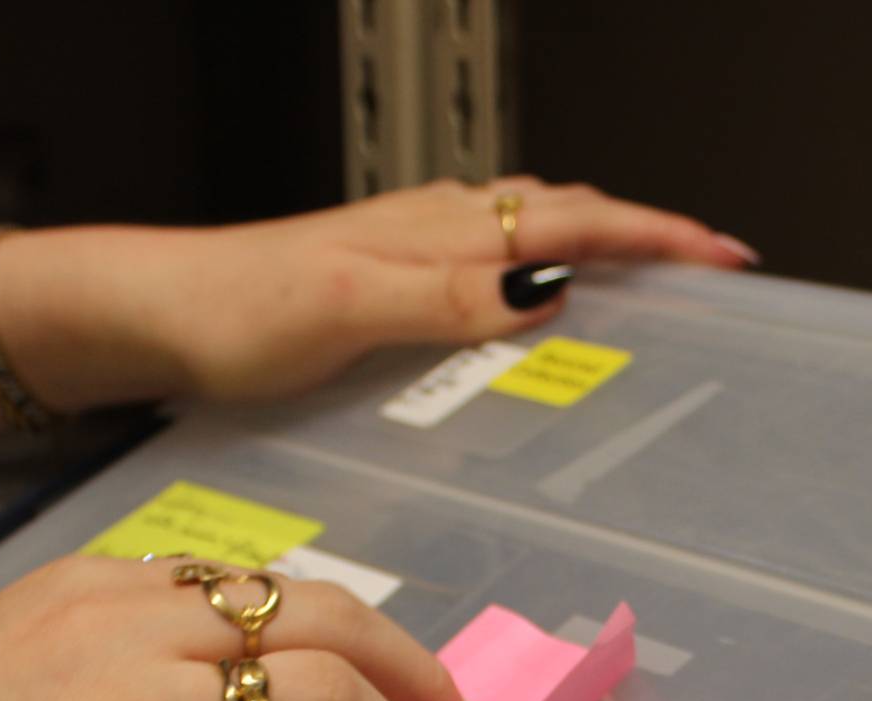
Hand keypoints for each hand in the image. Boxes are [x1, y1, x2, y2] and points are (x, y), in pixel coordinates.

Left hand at [10, 180, 755, 408]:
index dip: (656, 240)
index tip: (726, 258)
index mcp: (440, 234)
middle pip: (564, 214)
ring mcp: (407, 248)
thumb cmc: (230, 313)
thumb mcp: (346, 308)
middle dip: (645, 235)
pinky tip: (525, 298)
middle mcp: (431, 228)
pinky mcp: (379, 276)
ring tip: (646, 272)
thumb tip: (546, 294)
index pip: (575, 226)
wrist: (145, 314)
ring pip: (527, 229)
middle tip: (709, 265)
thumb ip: (445, 299)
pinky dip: (535, 266)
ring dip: (593, 243)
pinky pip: (486, 259)